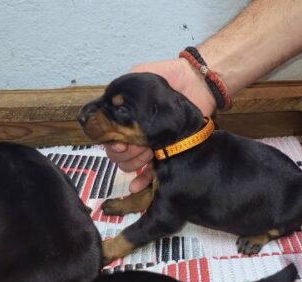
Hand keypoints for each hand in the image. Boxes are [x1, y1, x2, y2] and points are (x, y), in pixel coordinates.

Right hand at [105, 58, 215, 192]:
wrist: (197, 82)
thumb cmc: (168, 76)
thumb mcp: (139, 76)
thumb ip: (120, 89)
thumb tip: (104, 104)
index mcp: (127, 119)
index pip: (109, 137)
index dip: (110, 142)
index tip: (120, 141)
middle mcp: (136, 134)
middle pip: (117, 154)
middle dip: (123, 153)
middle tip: (135, 145)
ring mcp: (151, 145)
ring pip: (130, 164)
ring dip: (133, 163)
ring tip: (147, 153)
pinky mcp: (167, 153)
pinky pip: (151, 172)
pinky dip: (141, 180)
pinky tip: (136, 186)